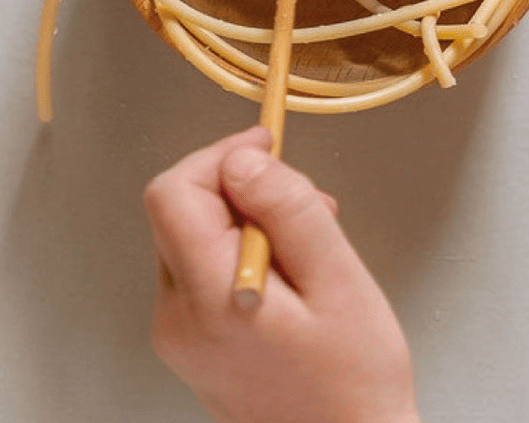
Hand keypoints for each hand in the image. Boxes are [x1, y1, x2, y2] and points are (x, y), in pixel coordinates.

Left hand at [143, 127, 419, 422]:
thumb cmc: (354, 383)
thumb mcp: (338, 280)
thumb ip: (288, 210)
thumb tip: (244, 158)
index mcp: (211, 299)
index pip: (174, 191)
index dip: (221, 155)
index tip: (268, 145)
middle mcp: (178, 319)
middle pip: (182, 210)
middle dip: (242, 187)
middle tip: (307, 206)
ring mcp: (180, 336)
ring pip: (194, 237)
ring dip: (248, 219)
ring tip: (310, 246)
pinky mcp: (193, 344)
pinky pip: (204, 271)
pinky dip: (244, 252)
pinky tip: (293, 274)